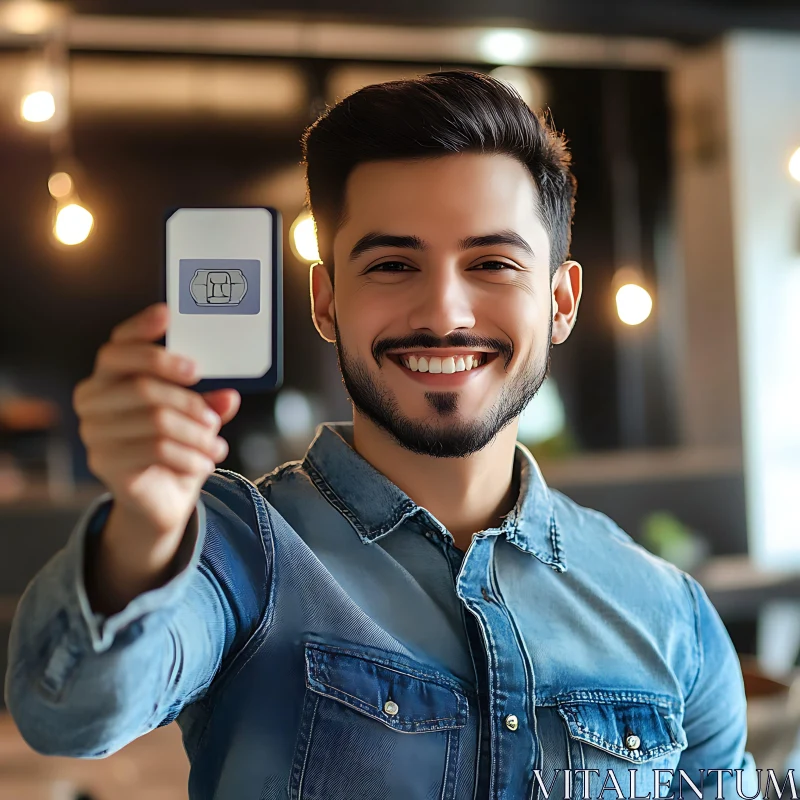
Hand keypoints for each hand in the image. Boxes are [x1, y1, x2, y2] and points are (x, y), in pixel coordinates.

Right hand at [73, 302, 240, 539]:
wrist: (160, 498)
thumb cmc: (176, 447)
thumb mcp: (197, 419)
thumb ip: (210, 402)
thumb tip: (230, 394)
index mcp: (111, 376)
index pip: (119, 344)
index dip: (141, 328)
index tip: (168, 315)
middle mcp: (93, 398)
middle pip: (142, 385)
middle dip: (188, 400)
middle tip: (213, 416)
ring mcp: (93, 430)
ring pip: (155, 421)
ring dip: (195, 435)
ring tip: (216, 446)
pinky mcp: (103, 461)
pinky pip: (155, 450)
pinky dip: (189, 456)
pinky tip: (205, 462)